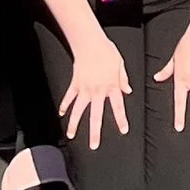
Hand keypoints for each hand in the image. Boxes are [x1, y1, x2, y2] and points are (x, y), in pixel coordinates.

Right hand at [58, 29, 131, 146]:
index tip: (123, 130)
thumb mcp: (120, 64)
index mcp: (111, 86)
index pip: (118, 106)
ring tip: (70, 136)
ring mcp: (84, 89)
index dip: (121, 119)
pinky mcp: (75, 84)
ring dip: (74, 124)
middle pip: (96, 115)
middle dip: (95, 132)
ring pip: (78, 110)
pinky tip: (61, 114)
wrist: (90, 43)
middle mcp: (98, 91)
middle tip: (94, 146)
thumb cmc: (107, 52)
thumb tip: (128, 90)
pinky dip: (64, 105)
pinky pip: (68, 97)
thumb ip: (123, 79)